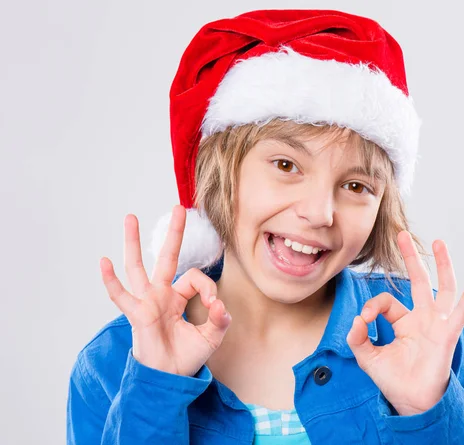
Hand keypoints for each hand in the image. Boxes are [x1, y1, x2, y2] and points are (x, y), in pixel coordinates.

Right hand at [99, 204, 231, 376]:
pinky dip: (111, 281)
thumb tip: (220, 305)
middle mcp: (161, 294)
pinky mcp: (137, 315)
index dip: (207, 287)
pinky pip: (121, 296)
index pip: (193, 278)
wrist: (170, 378)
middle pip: (166, 257)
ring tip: (130, 217)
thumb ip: (220, 319)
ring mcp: (147, 302)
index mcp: (178, 297)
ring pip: (138, 267)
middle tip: (178, 208)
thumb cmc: (187, 357)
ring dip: (134, 243)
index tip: (215, 306)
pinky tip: (104, 262)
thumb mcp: (211, 337)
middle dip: (173, 234)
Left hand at [346, 230, 463, 414]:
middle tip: (402, 235)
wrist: (411, 403)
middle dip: (411, 258)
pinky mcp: (447, 335)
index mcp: (404, 322)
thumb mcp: (368, 357)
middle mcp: (422, 318)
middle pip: (419, 281)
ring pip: (443, 288)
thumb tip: (357, 320)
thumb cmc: (394, 380)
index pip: (387, 301)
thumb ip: (358, 338)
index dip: (373, 305)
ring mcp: (436, 325)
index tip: (364, 319)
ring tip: (439, 242)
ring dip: (442, 265)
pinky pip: (461, 312)